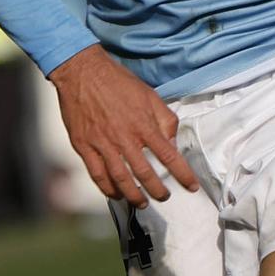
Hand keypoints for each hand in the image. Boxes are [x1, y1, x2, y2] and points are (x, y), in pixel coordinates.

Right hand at [48, 44, 200, 207]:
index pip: (168, 156)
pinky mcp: (84, 146)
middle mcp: (124, 138)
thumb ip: (165, 120)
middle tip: (164, 197)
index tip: (192, 187)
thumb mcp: (150, 96)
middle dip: (158, 190)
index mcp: (143, 125)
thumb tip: (172, 144)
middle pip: (145, 173)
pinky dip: (107, 188)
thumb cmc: (118, 83)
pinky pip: (97, 174)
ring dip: (133, 195)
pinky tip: (116, 194)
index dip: (182, 174)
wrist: (83, 72)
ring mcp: (102, 144)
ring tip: (142, 203)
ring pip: (121, 179)